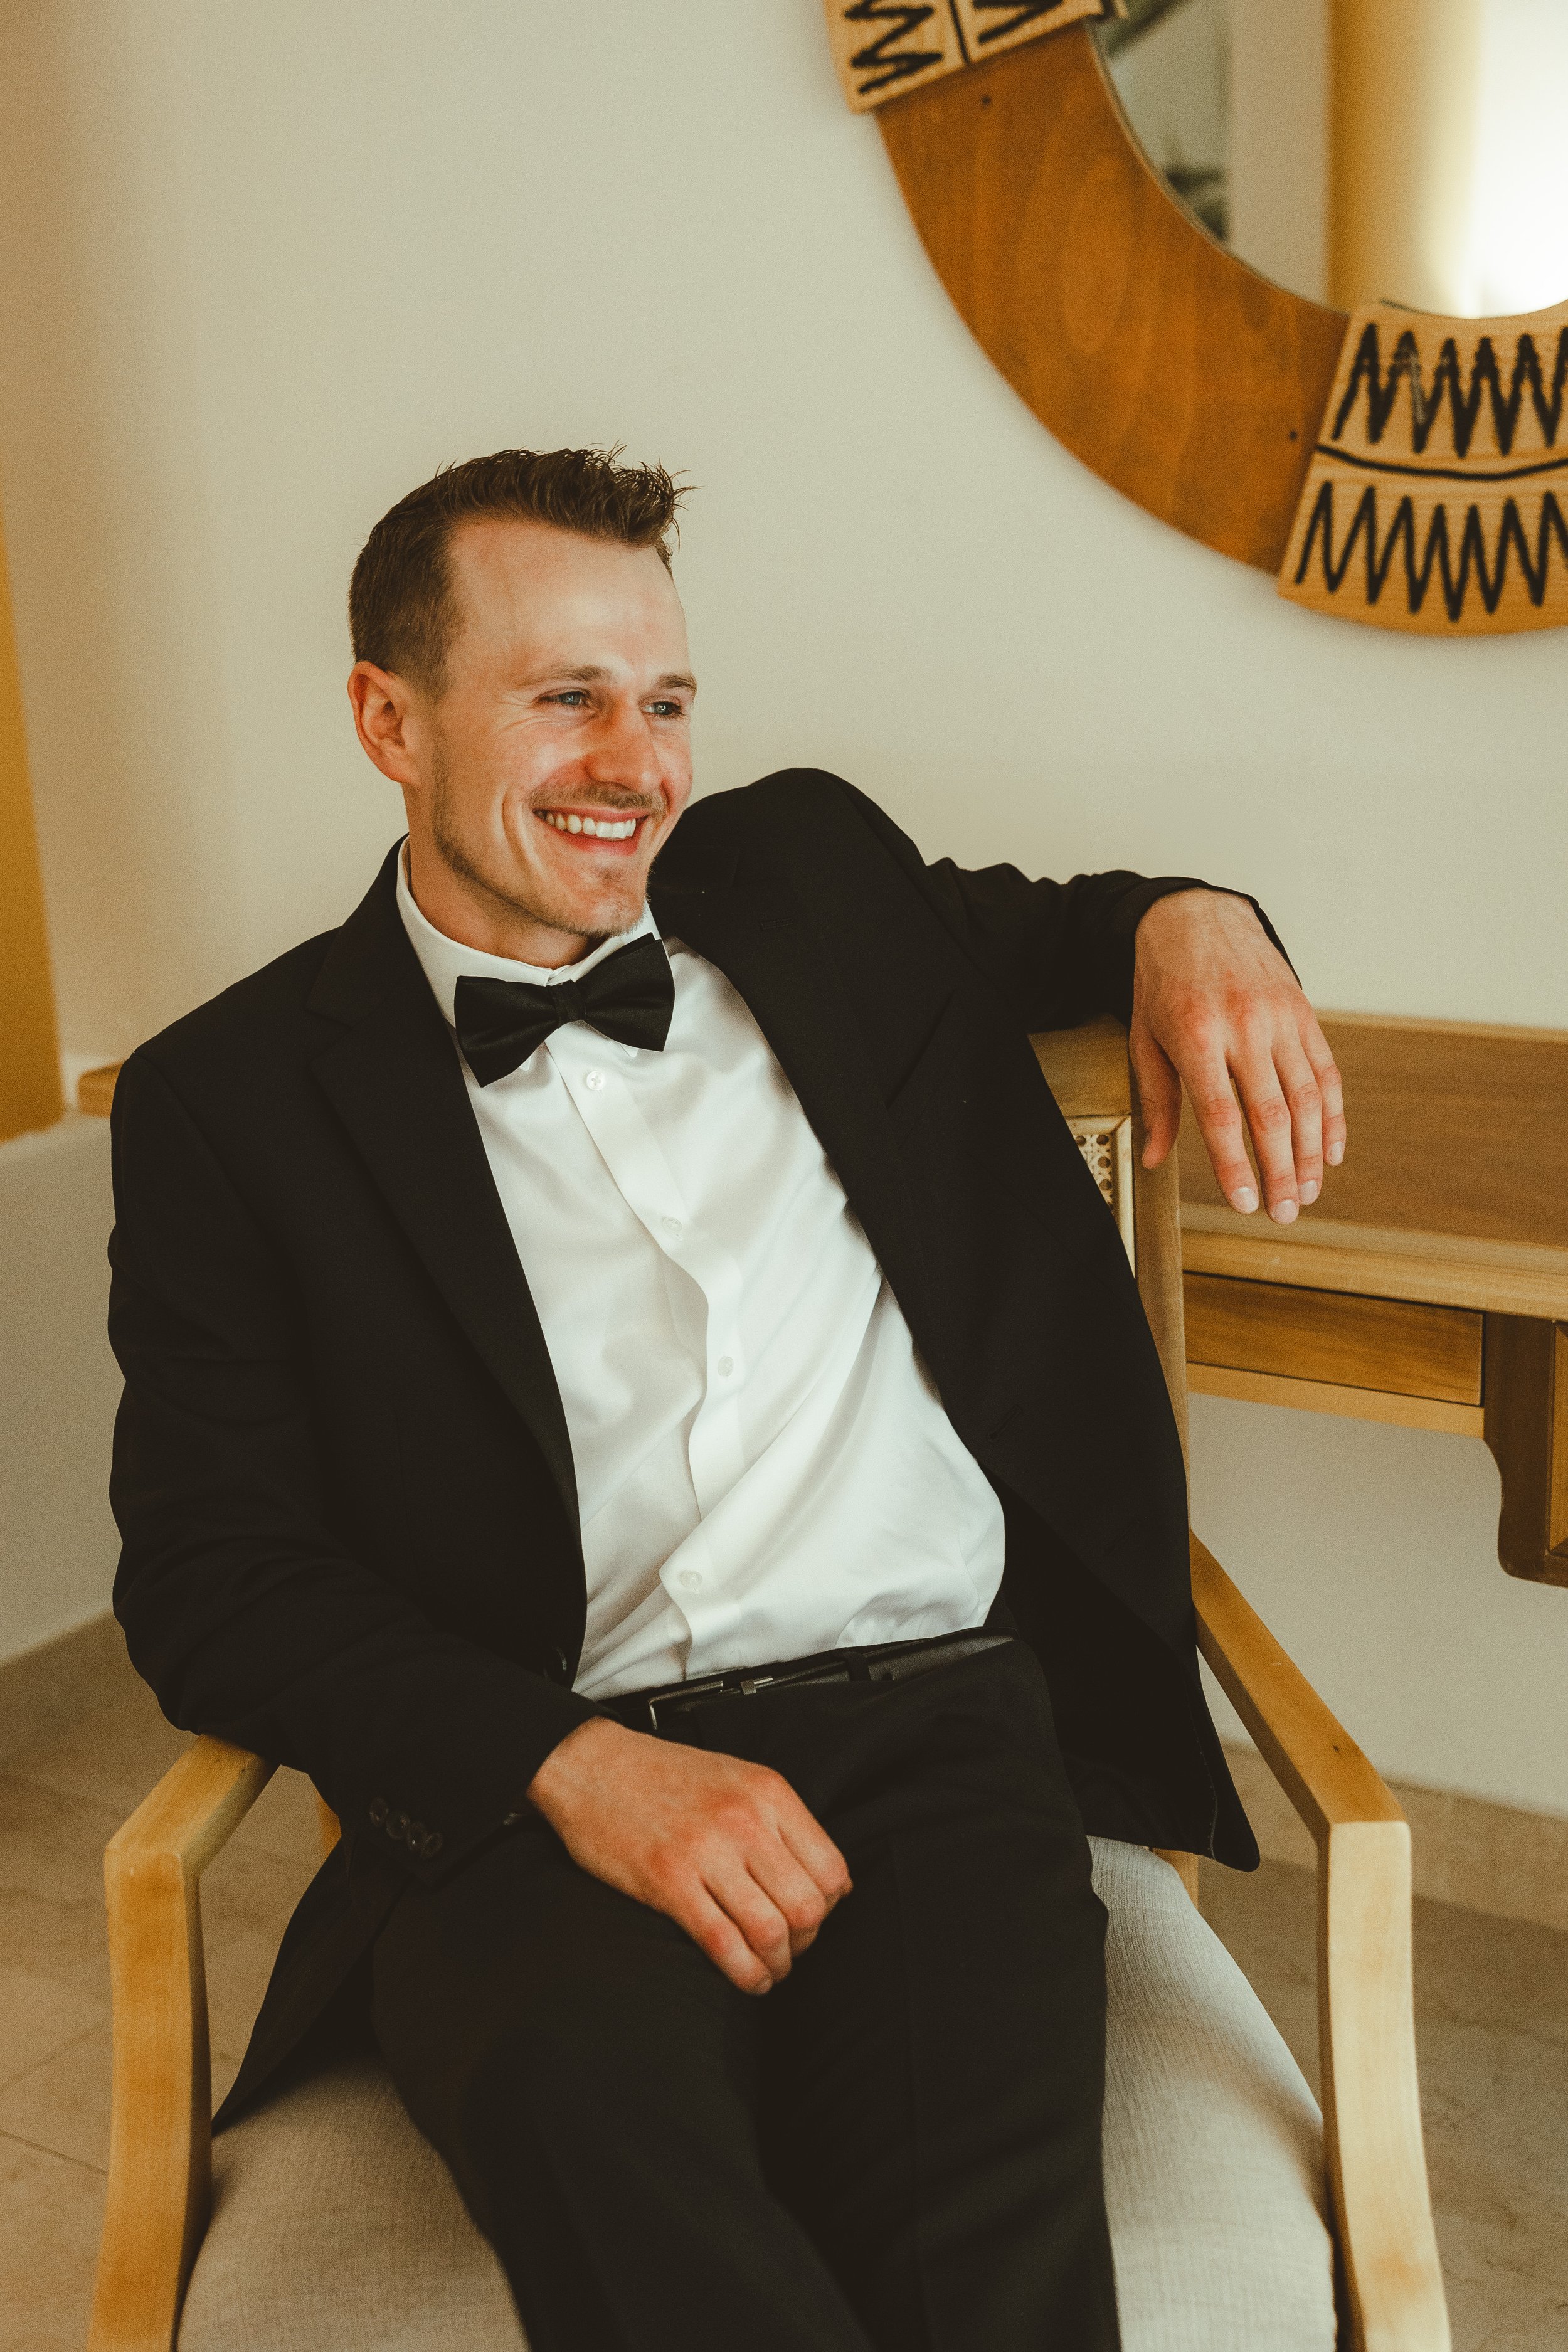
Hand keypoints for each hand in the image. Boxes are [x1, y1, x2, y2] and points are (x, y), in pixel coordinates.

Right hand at [525, 1716, 851, 1994]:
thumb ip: (783, 1823)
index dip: (829, 1907)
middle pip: (807, 1907)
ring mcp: (706, 1851)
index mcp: (768, 1792)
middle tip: (790, 1949)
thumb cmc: (665, 1776)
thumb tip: (833, 1882)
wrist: (592, 1765)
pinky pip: (723, 1944)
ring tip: (769, 1969)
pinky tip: (746, 1978)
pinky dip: (744, 1974)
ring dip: (777, 1964)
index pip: (832, 1869)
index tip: (811, 1917)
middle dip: (805, 1942)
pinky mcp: (668, 1881)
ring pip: (770, 1931)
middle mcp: (744, 1820)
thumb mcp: (738, 1779)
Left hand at [1130, 890, 1344, 1223]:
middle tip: (1284, 1212)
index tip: (1246, 1203)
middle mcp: (1244, 1027)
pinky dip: (1333, 1115)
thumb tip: (1155, 1159)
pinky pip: (1327, 1071)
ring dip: (1312, 1152)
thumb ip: (1155, 1101)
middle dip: (1282, 1171)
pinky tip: (1331, 1150)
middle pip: (1272, 1114)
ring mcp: (1280, 1018)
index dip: (1237, 1165)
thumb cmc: (1164, 983)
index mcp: (1197, 1037)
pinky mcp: (1304, 1012)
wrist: (1195, 916)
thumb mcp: (1144, 1039)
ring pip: (1307, 1098)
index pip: (1222, 1115)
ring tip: (1309, 1192)